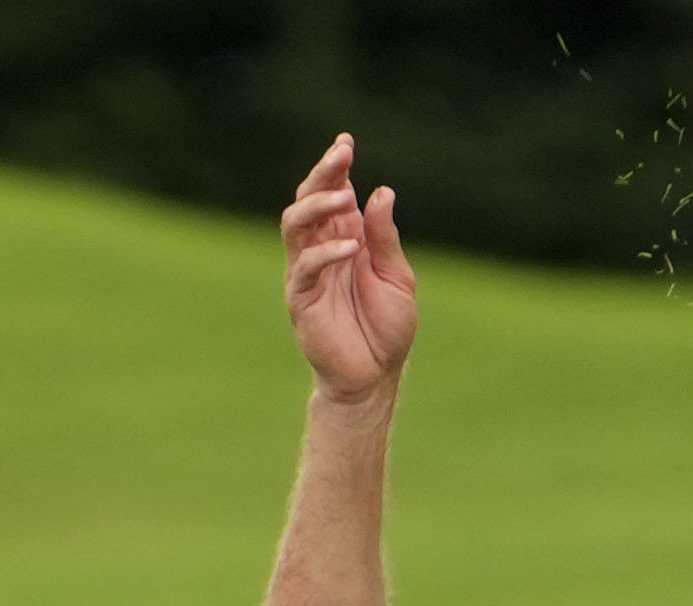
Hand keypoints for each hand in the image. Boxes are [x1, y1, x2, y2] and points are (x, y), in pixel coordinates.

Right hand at [283, 137, 416, 402]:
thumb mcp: (397, 275)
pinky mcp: (301, 299)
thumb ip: (384, 237)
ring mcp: (307, 273)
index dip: (336, 167)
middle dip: (322, 175)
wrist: (375, 375)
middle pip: (308, 200)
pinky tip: (351, 248)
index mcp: (346, 237)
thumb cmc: (386, 326)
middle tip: (341, 156)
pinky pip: (304, 268)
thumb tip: (381, 192)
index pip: (334, 193)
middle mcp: (322, 249)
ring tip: (344, 199)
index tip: (346, 143)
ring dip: (317, 206)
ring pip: (295, 225)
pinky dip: (326, 253)